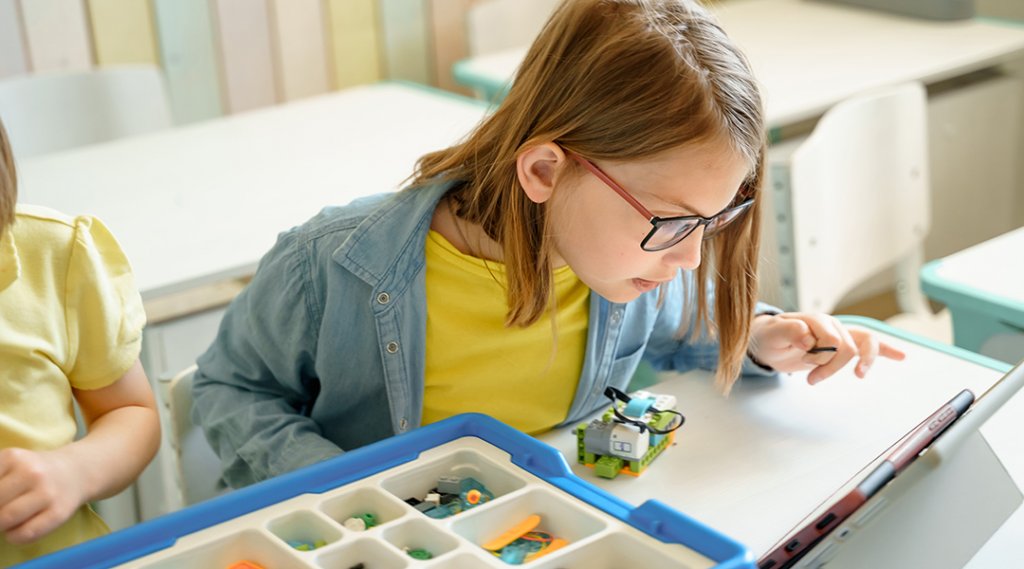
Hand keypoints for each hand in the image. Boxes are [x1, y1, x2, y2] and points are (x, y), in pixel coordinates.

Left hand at [0, 447, 85, 544]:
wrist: (76, 471)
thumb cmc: (34, 470)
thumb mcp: (10, 463)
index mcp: (12, 457)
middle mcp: (31, 473)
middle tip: (2, 509)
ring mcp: (47, 493)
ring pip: (6, 519)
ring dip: (1, 525)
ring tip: (7, 520)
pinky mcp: (58, 512)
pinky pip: (26, 533)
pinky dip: (14, 536)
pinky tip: (17, 529)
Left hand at [749, 312, 905, 383]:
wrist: (768, 340)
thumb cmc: (770, 336)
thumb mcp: (771, 334)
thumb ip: (788, 331)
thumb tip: (808, 337)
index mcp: (815, 320)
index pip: (831, 339)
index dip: (821, 355)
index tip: (804, 362)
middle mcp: (831, 324)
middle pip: (848, 346)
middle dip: (831, 366)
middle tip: (811, 380)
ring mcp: (840, 334)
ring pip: (866, 342)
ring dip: (864, 361)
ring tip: (860, 375)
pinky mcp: (844, 345)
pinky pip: (869, 344)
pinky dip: (886, 350)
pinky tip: (902, 356)